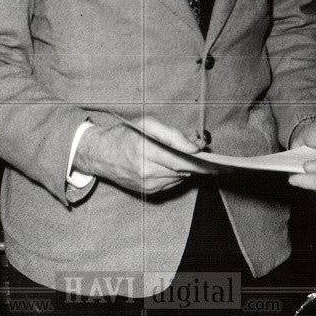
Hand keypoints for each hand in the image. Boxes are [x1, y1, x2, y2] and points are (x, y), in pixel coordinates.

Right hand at [73, 117, 210, 194]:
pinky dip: (177, 174)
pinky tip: (173, 165)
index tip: (214, 159)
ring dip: (187, 168)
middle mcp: (145, 170)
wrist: (100, 155)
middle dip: (198, 164)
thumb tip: (193, 145)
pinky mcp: (147, 191)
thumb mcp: (145, 124)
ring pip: (179, 177)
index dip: (198, 160)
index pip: (179, 158)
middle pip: (182, 170)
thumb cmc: (124, 135)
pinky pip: (171, 183)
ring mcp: (147, 184)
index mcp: (144, 150)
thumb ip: (171, 133)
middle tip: (214, 162)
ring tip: (189, 158)